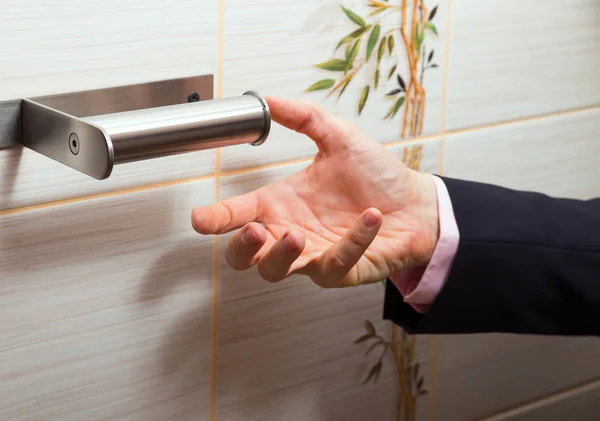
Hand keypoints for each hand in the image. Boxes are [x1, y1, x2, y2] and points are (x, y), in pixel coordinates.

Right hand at [191, 97, 438, 287]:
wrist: (415, 203)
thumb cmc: (375, 175)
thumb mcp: (338, 138)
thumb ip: (304, 118)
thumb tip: (268, 99)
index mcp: (281, 204)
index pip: (238, 214)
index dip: (216, 219)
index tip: (200, 219)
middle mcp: (290, 232)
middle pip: (245, 257)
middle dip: (240, 248)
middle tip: (252, 229)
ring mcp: (313, 255)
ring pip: (277, 271)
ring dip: (281, 255)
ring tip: (295, 233)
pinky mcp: (342, 270)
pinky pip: (336, 263)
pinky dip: (352, 242)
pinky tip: (369, 217)